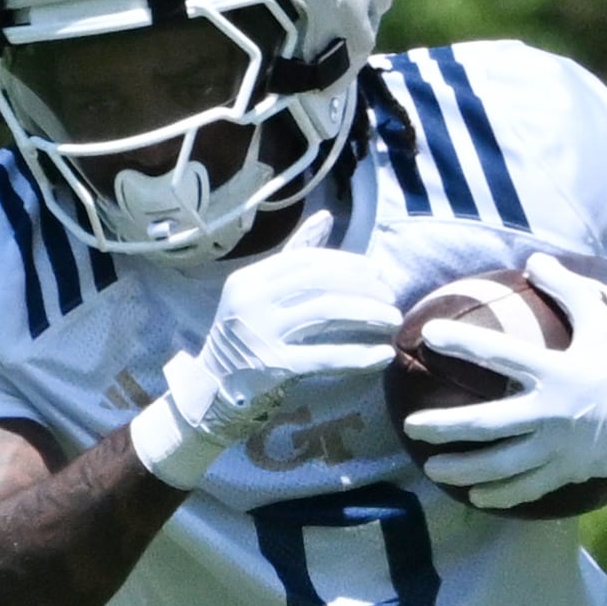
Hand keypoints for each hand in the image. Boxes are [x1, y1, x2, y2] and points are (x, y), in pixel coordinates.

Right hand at [133, 212, 402, 481]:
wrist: (213, 388)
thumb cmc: (246, 336)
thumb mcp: (260, 293)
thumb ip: (293, 258)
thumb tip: (325, 217)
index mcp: (250, 279)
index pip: (307, 260)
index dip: (349, 263)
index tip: (379, 273)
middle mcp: (251, 300)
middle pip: (320, 282)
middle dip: (364, 286)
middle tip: (391, 298)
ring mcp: (260, 333)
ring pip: (326, 312)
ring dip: (367, 314)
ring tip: (392, 321)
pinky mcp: (273, 366)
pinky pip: (325, 357)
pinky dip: (358, 356)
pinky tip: (382, 356)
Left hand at [403, 253, 606, 509]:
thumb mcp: (603, 320)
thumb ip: (566, 289)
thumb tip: (534, 258)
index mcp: (557, 373)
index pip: (499, 355)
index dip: (463, 343)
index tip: (429, 336)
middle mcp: (552, 414)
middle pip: (486, 424)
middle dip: (444, 426)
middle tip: (410, 425)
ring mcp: (560, 448)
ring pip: (500, 466)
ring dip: (462, 469)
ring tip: (431, 470)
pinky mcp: (570, 472)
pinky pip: (527, 487)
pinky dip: (500, 494)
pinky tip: (476, 496)